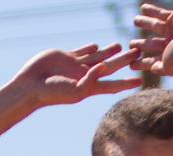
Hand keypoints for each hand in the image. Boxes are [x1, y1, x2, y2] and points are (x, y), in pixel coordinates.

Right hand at [13, 43, 141, 106]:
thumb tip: (104, 66)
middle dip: (124, 60)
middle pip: (110, 67)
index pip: (113, 84)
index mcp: (90, 87)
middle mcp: (85, 76)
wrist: (31, 85)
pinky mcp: (66, 57)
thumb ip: (90, 79)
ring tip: (121, 45)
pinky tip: (97, 45)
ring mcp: (76, 66)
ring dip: (109, 51)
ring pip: (98, 56)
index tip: (141, 80)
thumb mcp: (75, 91)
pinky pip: (82, 51)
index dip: (127, 82)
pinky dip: (90, 48)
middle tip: (138, 52)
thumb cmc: (53, 93)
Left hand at [131, 5, 172, 77]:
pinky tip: (142, 8)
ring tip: (135, 20)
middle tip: (131, 44)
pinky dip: (151, 10)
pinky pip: (160, 13)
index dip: (141, 63)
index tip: (131, 65)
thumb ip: (159, 68)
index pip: (152, 60)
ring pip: (155, 25)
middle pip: (152, 43)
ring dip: (145, 23)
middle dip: (141, 44)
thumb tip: (152, 69)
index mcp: (169, 57)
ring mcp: (172, 29)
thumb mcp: (168, 68)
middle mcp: (170, 43)